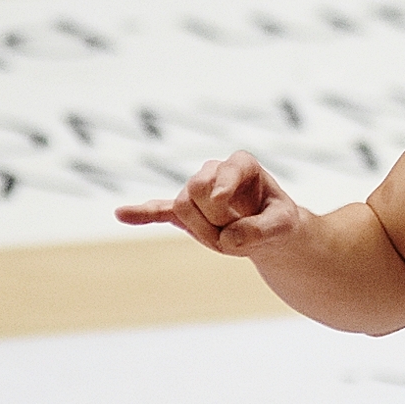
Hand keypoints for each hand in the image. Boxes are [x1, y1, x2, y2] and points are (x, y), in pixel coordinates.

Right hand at [114, 150, 299, 255]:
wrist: (270, 231)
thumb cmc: (278, 221)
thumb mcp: (283, 226)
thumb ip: (261, 230)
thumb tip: (228, 238)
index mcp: (241, 165)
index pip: (220, 172)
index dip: (220, 189)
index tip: (223, 202)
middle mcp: (215, 171)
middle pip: (195, 188)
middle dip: (214, 218)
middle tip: (237, 233)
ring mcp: (197, 191)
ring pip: (182, 206)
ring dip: (203, 230)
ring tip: (227, 237)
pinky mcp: (183, 212)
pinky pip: (158, 211)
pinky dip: (141, 213)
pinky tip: (121, 214)